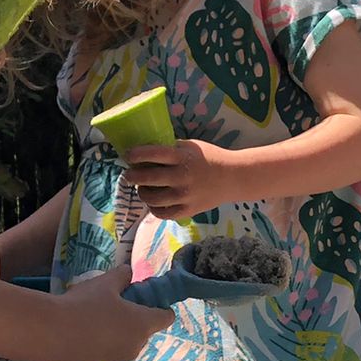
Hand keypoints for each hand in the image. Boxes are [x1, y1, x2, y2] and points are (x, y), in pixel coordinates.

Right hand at [53, 266, 173, 360]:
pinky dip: (102, 342)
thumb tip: (128, 273)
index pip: (166, 317)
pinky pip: (108, 351)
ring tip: (95, 317)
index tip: (145, 298)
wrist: (51, 334)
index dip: (160, 306)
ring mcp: (118, 359)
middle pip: (145, 330)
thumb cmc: (84, 304)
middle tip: (115, 304)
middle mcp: (136, 345)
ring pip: (126, 342)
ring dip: (118, 332)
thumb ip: (122, 276)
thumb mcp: (104, 283)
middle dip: (135, 319)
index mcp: (143, 324)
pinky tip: (83, 331)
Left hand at [124, 141, 238, 220]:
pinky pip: (163, 213)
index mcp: (182, 157)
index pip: (152, 154)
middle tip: (128, 175)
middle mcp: (181, 177)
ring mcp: (184, 196)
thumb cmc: (210, 158)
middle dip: (132, 176)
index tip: (127, 155)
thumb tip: (145, 151)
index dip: (135, 155)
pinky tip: (153, 201)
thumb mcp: (191, 147)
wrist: (232, 178)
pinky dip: (153, 208)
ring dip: (141, 192)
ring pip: (152, 198)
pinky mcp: (188, 211)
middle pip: (147, 178)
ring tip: (141, 189)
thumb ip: (170, 148)